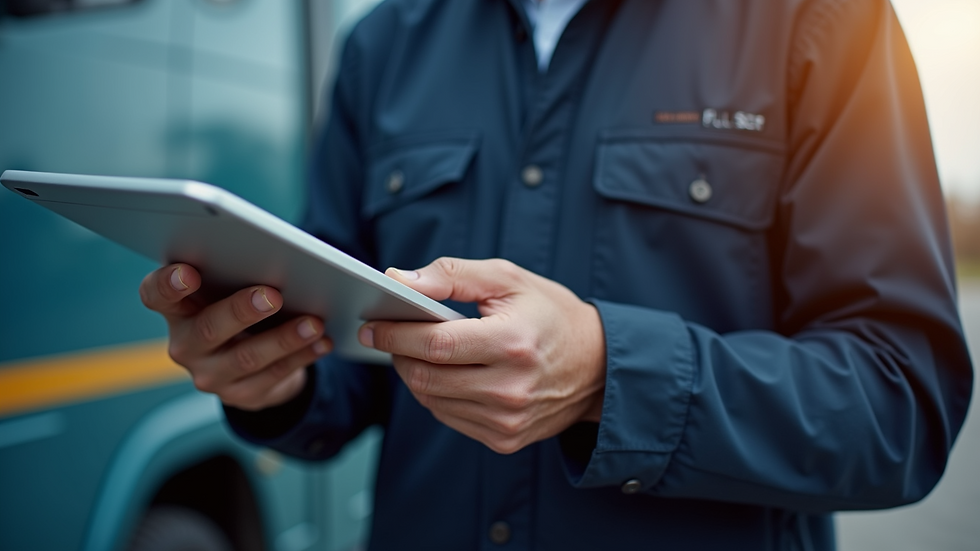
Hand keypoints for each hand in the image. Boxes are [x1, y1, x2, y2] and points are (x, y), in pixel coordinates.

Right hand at [139, 264, 331, 409]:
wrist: (250, 360)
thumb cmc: (238, 306)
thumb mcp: (229, 288)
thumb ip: (236, 273)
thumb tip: (276, 259)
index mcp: (176, 309)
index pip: (156, 295)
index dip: (168, 285)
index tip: (188, 272)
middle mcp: (185, 344)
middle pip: (208, 329)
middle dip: (242, 311)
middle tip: (273, 295)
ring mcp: (210, 374)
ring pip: (247, 358)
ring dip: (284, 339)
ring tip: (313, 323)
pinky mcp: (240, 394)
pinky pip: (274, 376)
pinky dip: (302, 356)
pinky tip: (322, 342)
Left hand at [359, 257, 605, 453]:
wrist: (598, 366)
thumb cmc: (550, 314)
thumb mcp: (508, 279)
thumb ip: (452, 275)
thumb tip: (397, 278)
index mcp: (512, 342)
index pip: (435, 344)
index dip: (396, 334)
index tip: (373, 324)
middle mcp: (510, 388)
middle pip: (426, 377)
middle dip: (398, 354)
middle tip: (387, 334)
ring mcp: (507, 420)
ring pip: (432, 401)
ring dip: (414, 375)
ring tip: (416, 351)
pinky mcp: (505, 439)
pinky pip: (449, 417)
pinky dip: (436, 395)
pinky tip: (444, 373)